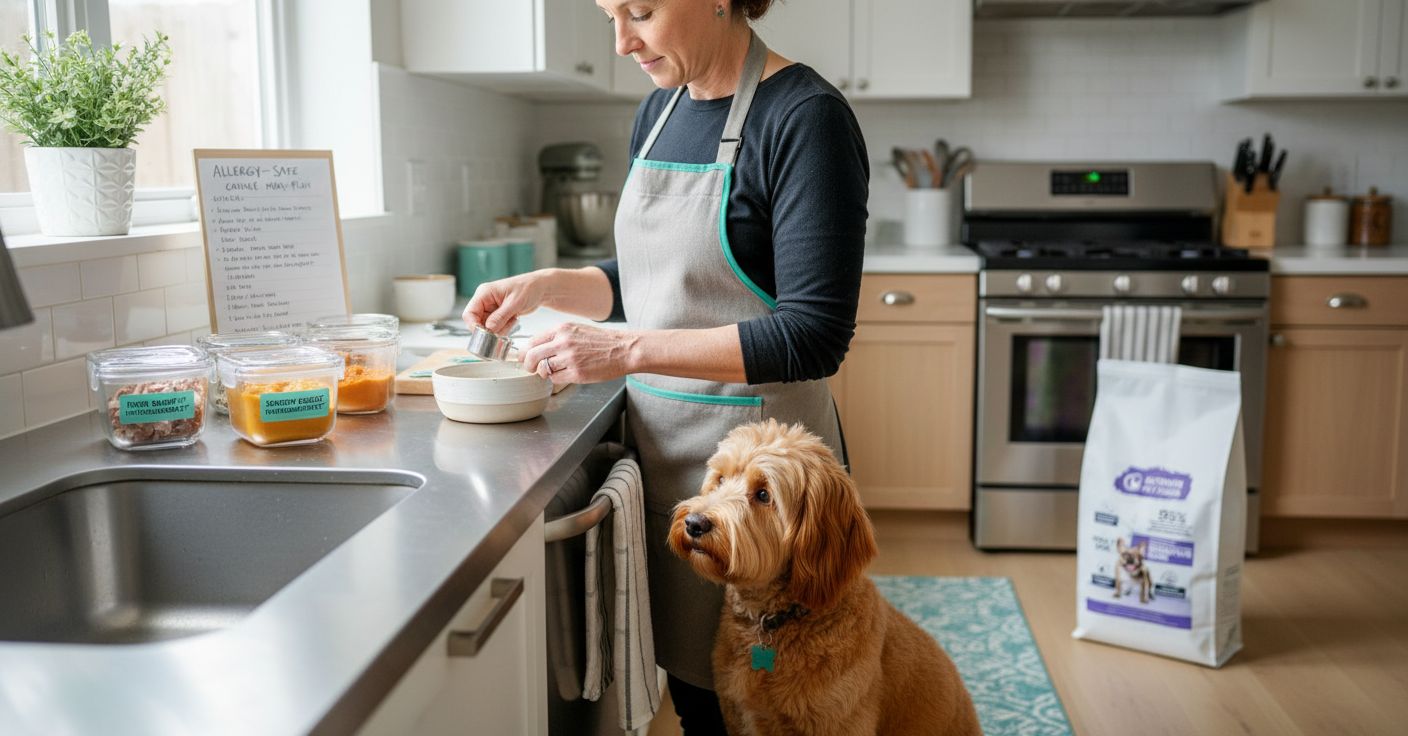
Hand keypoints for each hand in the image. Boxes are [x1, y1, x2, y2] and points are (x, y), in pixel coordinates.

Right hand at [463, 272, 548, 333]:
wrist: (540, 288)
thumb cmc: (528, 288)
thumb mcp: (515, 302)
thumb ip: (501, 316)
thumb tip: (488, 328)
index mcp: (484, 293)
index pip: (469, 313)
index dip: (473, 326)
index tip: (484, 335)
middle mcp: (485, 300)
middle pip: (476, 322)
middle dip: (489, 329)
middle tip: (503, 329)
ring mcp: (490, 308)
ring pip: (487, 327)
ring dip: (499, 329)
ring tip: (512, 320)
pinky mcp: (497, 314)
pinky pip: (495, 327)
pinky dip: (504, 328)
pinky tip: (514, 319)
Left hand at [518, 322, 636, 385]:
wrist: (624, 349)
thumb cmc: (603, 341)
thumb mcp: (577, 330)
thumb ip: (558, 337)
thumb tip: (540, 348)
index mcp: (562, 329)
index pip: (533, 340)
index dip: (525, 352)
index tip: (524, 357)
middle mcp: (563, 342)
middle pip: (532, 356)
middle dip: (527, 365)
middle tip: (530, 368)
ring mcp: (570, 358)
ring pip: (543, 369)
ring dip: (544, 373)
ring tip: (552, 371)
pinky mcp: (577, 373)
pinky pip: (555, 379)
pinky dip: (556, 379)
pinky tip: (565, 374)